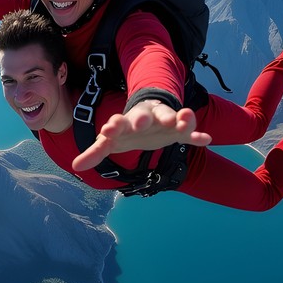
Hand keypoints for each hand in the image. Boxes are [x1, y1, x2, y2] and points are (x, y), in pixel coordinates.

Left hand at [72, 100, 210, 172]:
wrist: (148, 116)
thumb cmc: (126, 132)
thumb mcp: (111, 141)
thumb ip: (95, 152)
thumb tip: (76, 166)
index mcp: (126, 122)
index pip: (118, 122)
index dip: (113, 126)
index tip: (108, 129)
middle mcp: (146, 118)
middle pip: (144, 116)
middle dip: (143, 118)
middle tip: (142, 121)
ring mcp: (164, 122)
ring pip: (171, 116)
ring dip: (177, 118)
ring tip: (184, 119)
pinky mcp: (179, 130)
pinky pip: (190, 131)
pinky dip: (197, 134)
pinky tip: (206, 139)